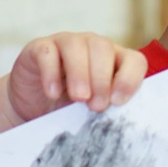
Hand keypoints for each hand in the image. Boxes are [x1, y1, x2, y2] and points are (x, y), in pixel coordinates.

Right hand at [0, 33, 146, 134]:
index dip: (130, 78)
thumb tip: (122, 124)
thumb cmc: (70, 107)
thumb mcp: (92, 109)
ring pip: (76, 45)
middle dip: (102, 79)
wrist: (33, 107)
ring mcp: (65, 43)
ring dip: (80, 73)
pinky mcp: (39, 49)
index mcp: (113, 60)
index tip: (118, 102)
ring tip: (79, 98)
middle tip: (96, 106)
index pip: (133, 60)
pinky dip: (50, 73)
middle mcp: (91, 46)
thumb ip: (107, 108)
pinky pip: (47, 52)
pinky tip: (52, 93)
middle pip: (103, 48)